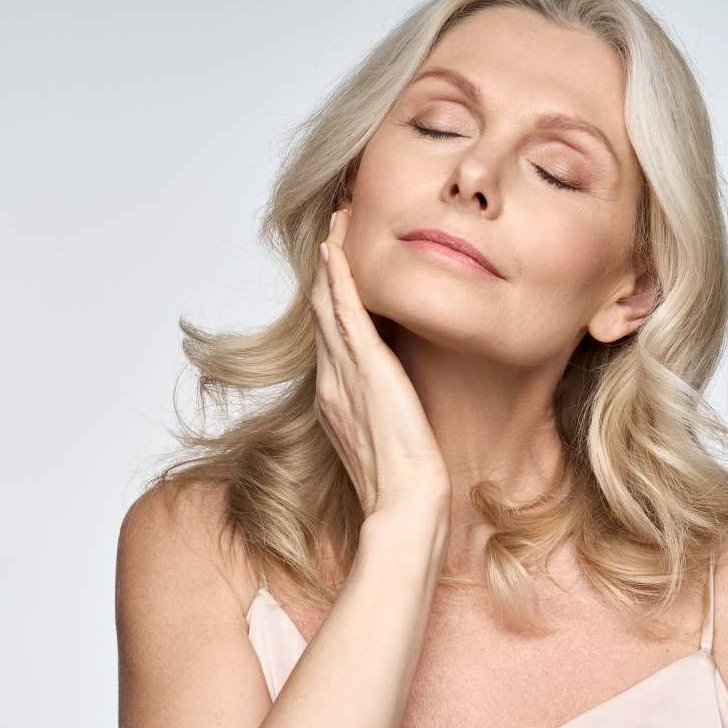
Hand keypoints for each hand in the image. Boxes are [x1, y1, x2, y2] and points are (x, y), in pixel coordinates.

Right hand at [310, 207, 450, 522]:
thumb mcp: (385, 437)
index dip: (331, 296)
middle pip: (322, 311)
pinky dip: (340, 279)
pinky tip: (336, 250)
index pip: (329, 335)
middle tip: (333, 227)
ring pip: (330, 303)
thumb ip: (380, 412)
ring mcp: (345, 373)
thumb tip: (392, 398)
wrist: (406, 504)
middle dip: (328, 268)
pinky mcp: (367, 369)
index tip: (338, 264)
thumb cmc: (402, 482)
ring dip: (332, 260)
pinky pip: (346, 313)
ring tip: (336, 222)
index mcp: (335, 397)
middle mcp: (331, 381)